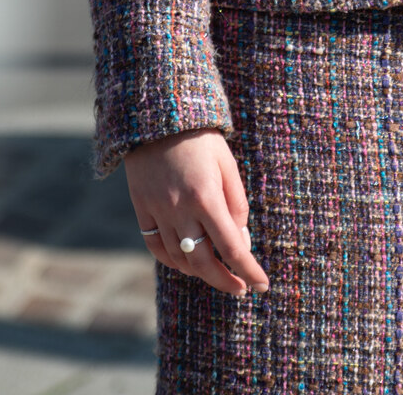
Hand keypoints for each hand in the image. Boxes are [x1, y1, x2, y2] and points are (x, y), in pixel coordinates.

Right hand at [124, 128, 268, 297]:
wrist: (157, 114)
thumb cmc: (201, 137)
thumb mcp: (227, 163)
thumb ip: (236, 203)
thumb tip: (240, 242)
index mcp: (206, 196)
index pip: (231, 247)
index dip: (248, 270)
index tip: (262, 286)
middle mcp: (179, 209)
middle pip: (202, 262)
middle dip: (224, 281)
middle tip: (241, 289)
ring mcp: (157, 211)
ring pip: (178, 259)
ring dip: (199, 272)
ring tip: (217, 272)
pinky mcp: (141, 209)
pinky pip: (155, 246)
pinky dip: (172, 260)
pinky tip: (186, 261)